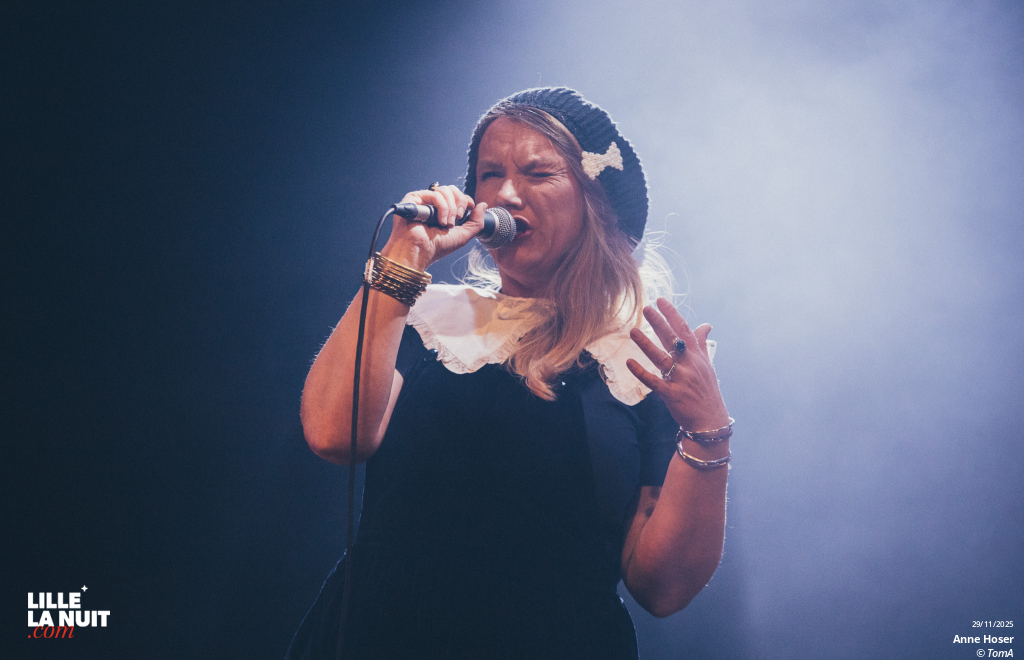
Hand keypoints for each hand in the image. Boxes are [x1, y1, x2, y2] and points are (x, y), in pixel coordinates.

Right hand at [380, 185, 485, 270]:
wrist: (420, 252)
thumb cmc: (437, 247)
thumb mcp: (463, 235)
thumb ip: (476, 221)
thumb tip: (483, 205)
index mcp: (442, 210)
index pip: (456, 195)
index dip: (465, 199)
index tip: (470, 208)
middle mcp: (432, 204)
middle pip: (451, 189)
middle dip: (459, 203)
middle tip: (457, 218)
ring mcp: (422, 200)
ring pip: (444, 190)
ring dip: (450, 208)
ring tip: (446, 223)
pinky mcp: (413, 199)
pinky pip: (435, 194)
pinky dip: (442, 207)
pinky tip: (439, 221)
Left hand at [626, 298, 729, 431]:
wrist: (710, 420)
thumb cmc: (706, 390)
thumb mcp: (707, 365)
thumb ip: (702, 344)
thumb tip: (706, 325)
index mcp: (697, 356)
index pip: (684, 330)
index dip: (672, 314)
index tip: (661, 300)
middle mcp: (690, 365)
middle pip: (673, 340)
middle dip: (660, 323)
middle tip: (646, 308)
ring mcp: (680, 379)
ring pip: (661, 358)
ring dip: (646, 344)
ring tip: (633, 331)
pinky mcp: (671, 394)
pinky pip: (654, 381)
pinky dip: (641, 372)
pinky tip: (629, 362)